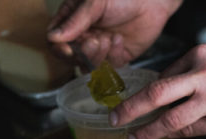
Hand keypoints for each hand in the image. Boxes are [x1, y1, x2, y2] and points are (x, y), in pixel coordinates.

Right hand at [47, 0, 181, 66]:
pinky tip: (120, 39)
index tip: (69, 49)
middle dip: (83, 53)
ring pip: (91, 65)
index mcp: (72, 21)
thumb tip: (53, 38)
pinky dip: (114, 54)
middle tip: (95, 40)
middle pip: (73, 58)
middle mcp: (85, 36)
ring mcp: (102, 48)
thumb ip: (75, 21)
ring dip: (98, 56)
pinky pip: (111, 66)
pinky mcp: (119, 56)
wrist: (151, 1)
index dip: (60, 49)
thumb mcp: (94, 3)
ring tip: (108, 38)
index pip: (56, 42)